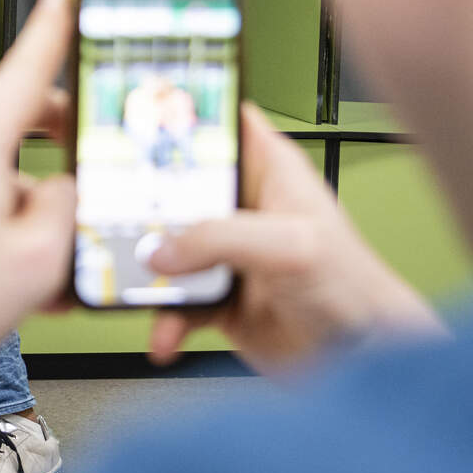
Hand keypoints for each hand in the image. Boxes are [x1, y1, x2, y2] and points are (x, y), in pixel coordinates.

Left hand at [0, 0, 78, 379]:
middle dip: (51, 113)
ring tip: (54, 216)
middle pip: (7, 105)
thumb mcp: (41, 257)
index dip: (53, 28)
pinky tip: (18, 244)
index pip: (24, 68)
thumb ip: (66, 205)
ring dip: (27, 168)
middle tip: (83, 124)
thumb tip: (66, 188)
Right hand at [145, 102, 446, 376]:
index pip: (217, 123)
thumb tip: (163, 249)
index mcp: (268, 168)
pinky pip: (174, 299)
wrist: (361, 358)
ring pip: (165, 244)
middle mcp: (243, 205)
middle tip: (111, 211)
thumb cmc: (353, 287)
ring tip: (136, 283)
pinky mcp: (217, 294)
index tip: (134, 116)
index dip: (178, 114)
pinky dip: (163, 316)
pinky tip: (165, 329)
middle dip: (141, 201)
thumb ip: (219, 237)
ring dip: (146, 268)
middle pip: (174, 186)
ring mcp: (227, 251)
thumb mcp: (288, 245)